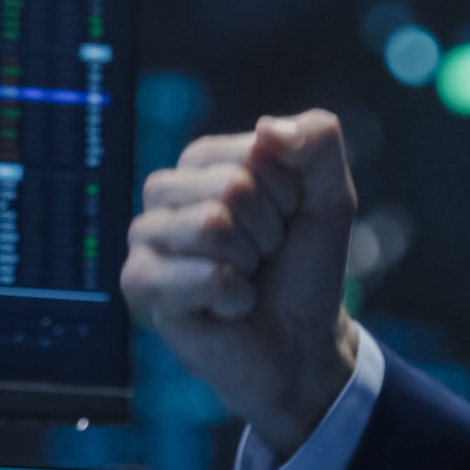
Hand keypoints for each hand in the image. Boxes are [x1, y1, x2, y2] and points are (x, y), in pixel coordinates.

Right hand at [122, 111, 363, 458]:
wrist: (301, 342)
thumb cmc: (303, 267)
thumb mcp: (329, 196)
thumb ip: (318, 141)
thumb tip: (268, 128)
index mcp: (203, 161)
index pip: (254, 151)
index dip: (287, 192)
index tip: (285, 219)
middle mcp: (165, 192)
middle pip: (231, 186)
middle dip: (268, 229)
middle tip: (263, 255)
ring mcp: (146, 237)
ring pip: (212, 226)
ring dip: (249, 263)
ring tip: (243, 277)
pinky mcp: (139, 283)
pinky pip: (203, 275)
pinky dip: (234, 297)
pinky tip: (227, 306)